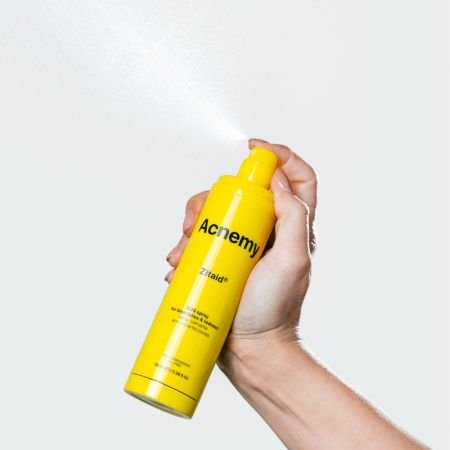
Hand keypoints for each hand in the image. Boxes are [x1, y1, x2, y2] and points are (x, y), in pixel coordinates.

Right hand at [165, 138, 317, 362]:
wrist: (250, 348)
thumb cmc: (274, 309)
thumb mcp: (293, 261)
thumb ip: (294, 216)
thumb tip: (277, 178)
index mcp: (290, 225)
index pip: (297, 177)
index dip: (280, 155)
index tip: (253, 149)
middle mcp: (265, 229)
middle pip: (241, 190)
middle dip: (212, 198)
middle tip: (194, 222)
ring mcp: (240, 243)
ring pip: (213, 212)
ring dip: (190, 225)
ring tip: (181, 254)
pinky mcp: (219, 258)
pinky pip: (198, 238)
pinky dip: (183, 245)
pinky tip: (177, 265)